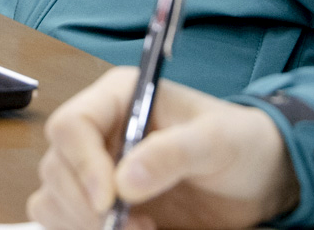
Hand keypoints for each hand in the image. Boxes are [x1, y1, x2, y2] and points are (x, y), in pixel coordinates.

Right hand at [29, 68, 300, 229]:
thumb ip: (173, 153)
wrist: (258, 177)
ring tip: (140, 229)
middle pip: (57, 167)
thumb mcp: (217, 142)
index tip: (109, 200)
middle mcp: (99, 130)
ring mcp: (96, 168)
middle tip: (134, 225)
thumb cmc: (240, 143)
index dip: (83, 165)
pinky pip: (64, 220)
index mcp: (119, 97)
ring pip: (54, 198)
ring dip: (84, 223)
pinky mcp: (100, 202)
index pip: (71, 125)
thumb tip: (124, 181)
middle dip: (87, 204)